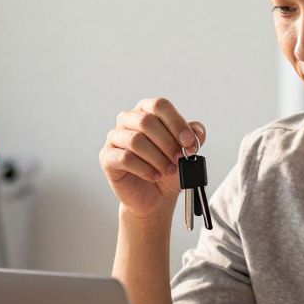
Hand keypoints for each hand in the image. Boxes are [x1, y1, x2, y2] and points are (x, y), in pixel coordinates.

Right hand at [99, 97, 205, 220]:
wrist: (155, 197)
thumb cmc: (168, 169)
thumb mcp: (187, 152)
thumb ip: (194, 136)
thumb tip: (196, 131)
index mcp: (147, 111)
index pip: (159, 105)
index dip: (176, 122)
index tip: (189, 142)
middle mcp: (128, 120)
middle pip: (146, 121)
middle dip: (167, 142)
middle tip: (179, 158)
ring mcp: (114, 138)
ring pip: (135, 140)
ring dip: (157, 157)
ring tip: (168, 170)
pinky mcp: (107, 157)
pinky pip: (124, 158)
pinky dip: (145, 168)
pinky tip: (155, 175)